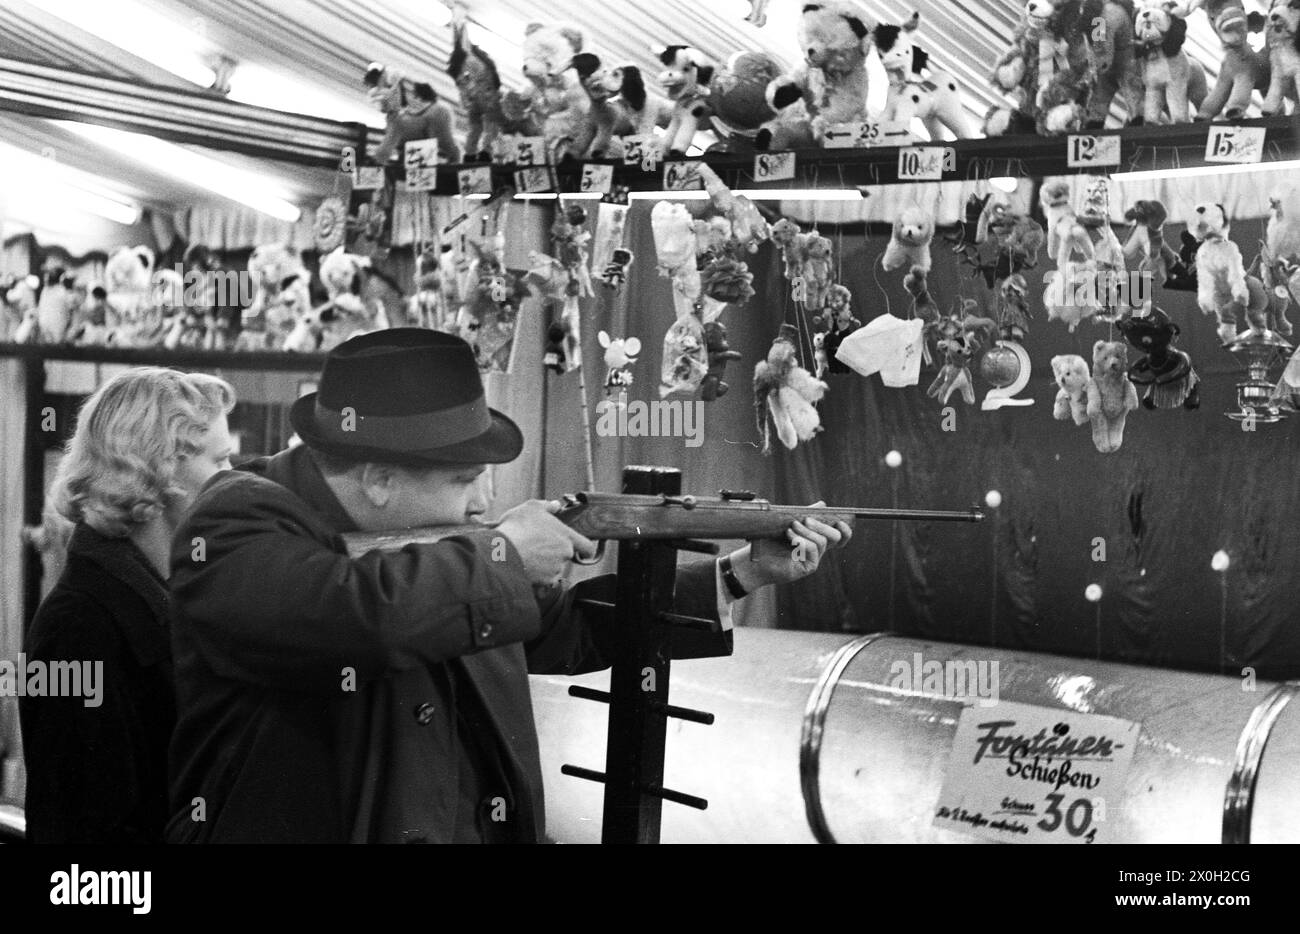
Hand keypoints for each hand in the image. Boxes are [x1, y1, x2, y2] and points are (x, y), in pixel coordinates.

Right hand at [495, 499, 595, 586]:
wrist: (502, 552)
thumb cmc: (518, 528)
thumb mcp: (532, 507)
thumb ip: (547, 506)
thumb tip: (556, 505)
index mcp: (566, 537)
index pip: (587, 547)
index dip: (585, 549)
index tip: (581, 550)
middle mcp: (564, 555)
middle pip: (566, 555)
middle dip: (555, 552)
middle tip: (539, 544)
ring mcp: (554, 569)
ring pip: (553, 567)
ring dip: (544, 562)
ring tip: (527, 553)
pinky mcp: (543, 581)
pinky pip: (543, 578)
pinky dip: (536, 573)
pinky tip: (524, 563)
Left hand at [729, 501, 851, 592]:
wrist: (755, 560)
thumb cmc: (770, 542)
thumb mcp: (787, 523)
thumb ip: (805, 515)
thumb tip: (823, 504)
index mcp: (816, 539)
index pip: (840, 536)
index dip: (845, 529)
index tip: (840, 520)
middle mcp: (818, 550)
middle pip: (836, 537)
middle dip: (823, 525)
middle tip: (806, 519)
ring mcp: (814, 559)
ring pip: (822, 541)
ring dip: (807, 531)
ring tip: (791, 528)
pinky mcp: (808, 567)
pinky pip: (813, 550)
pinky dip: (802, 540)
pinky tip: (790, 536)